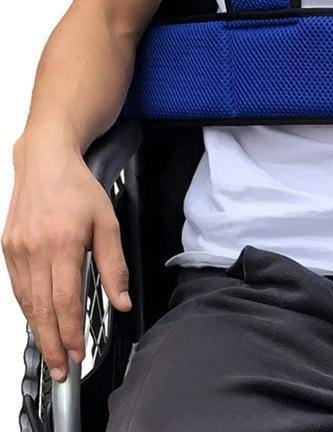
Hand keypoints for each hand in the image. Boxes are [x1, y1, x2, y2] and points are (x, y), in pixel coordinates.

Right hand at [3, 129, 130, 381]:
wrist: (45, 161)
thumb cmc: (78, 188)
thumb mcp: (108, 222)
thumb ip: (114, 265)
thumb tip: (122, 301)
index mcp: (62, 245)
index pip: (65, 301)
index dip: (71, 332)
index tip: (78, 353)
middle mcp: (34, 251)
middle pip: (41, 309)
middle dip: (53, 343)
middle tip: (62, 370)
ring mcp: (16, 251)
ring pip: (26, 303)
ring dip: (39, 332)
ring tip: (51, 354)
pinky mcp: (8, 249)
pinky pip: (16, 288)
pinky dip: (27, 309)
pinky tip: (38, 322)